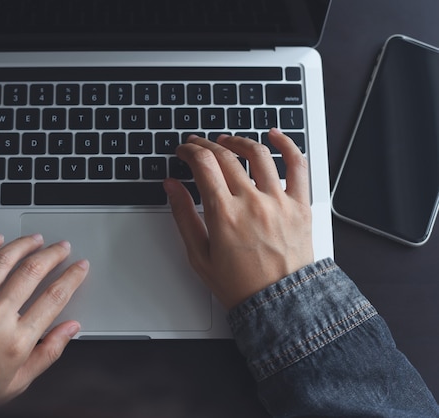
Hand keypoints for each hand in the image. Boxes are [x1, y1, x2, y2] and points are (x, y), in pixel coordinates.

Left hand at [0, 234, 87, 410]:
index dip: (72, 277)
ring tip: (35, 240)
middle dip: (54, 255)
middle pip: (32, 272)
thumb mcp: (18, 381)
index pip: (54, 298)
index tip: (79, 267)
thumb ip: (49, 353)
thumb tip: (71, 328)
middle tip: (61, 248)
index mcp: (16, 342)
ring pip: (3, 261)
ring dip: (24, 245)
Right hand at [164, 129, 313, 309]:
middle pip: (225, 156)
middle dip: (205, 145)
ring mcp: (278, 201)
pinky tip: (274, 134)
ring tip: (226, 142)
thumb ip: (183, 216)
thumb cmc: (239, 284)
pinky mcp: (299, 204)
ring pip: (257, 154)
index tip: (183, 152)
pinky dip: (287, 144)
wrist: (280, 303)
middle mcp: (252, 202)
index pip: (203, 164)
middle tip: (197, 146)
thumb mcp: (199, 255)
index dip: (189, 152)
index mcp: (225, 215)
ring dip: (237, 141)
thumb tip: (171, 186)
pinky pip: (297, 165)